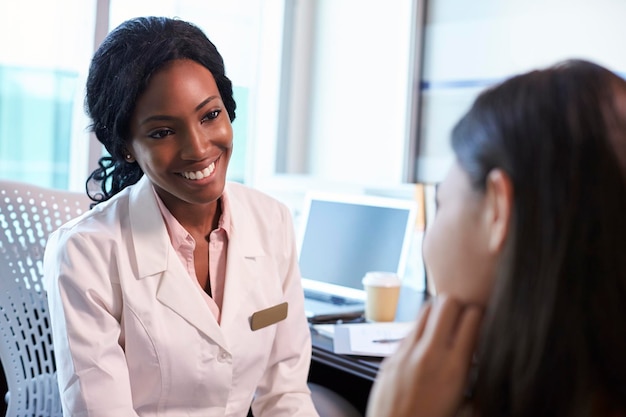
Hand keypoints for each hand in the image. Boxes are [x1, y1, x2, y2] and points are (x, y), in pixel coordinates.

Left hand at [365, 295, 482, 416]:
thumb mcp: (465, 408)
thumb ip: (476, 384)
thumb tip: (485, 366)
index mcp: (453, 368)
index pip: (472, 318)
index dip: (479, 315)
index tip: (481, 321)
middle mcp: (428, 354)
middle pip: (446, 303)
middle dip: (457, 305)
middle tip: (461, 317)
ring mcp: (406, 353)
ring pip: (424, 311)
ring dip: (437, 314)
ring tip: (443, 329)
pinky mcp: (389, 358)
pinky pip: (408, 332)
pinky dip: (419, 334)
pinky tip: (423, 349)